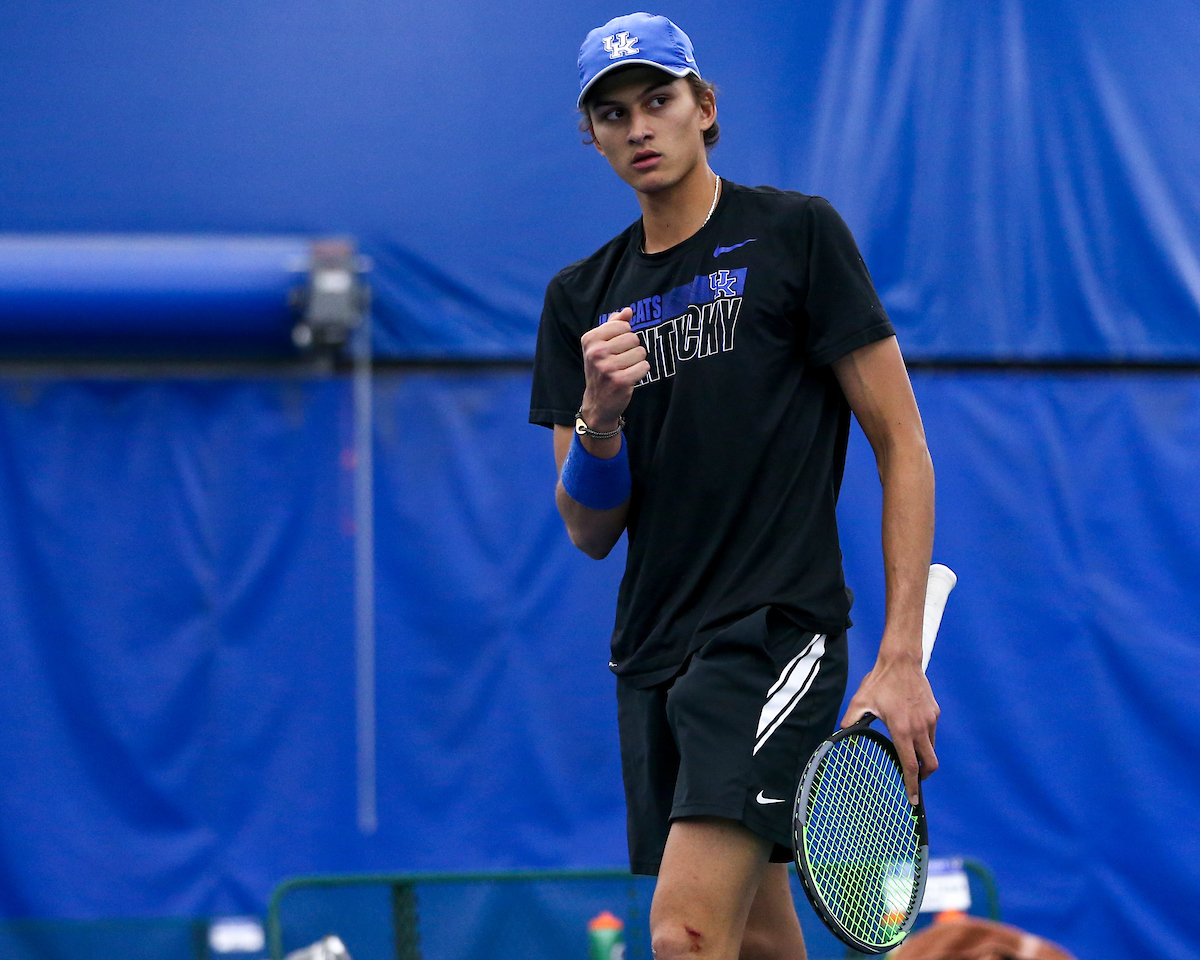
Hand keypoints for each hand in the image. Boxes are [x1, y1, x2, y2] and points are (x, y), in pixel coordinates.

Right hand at [580, 308, 648, 430]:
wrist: (598, 401)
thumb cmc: (602, 368)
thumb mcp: (601, 345)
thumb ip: (613, 325)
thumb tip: (628, 311)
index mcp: (589, 340)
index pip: (623, 325)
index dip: (625, 335)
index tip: (616, 347)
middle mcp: (596, 353)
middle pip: (633, 338)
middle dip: (632, 349)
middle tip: (621, 361)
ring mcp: (607, 368)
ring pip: (640, 352)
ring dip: (637, 361)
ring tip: (625, 369)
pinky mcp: (620, 381)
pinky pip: (644, 366)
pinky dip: (641, 371)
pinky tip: (630, 377)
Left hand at [841, 654, 939, 804]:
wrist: (901, 661)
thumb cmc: (880, 682)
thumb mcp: (860, 702)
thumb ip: (850, 720)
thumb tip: (839, 734)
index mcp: (902, 730)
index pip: (909, 765)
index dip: (912, 785)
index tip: (914, 799)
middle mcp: (920, 728)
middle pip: (929, 764)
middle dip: (923, 776)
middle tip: (914, 780)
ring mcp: (930, 720)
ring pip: (931, 749)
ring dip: (923, 757)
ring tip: (909, 754)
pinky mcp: (934, 712)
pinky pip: (932, 733)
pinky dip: (925, 740)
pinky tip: (912, 732)